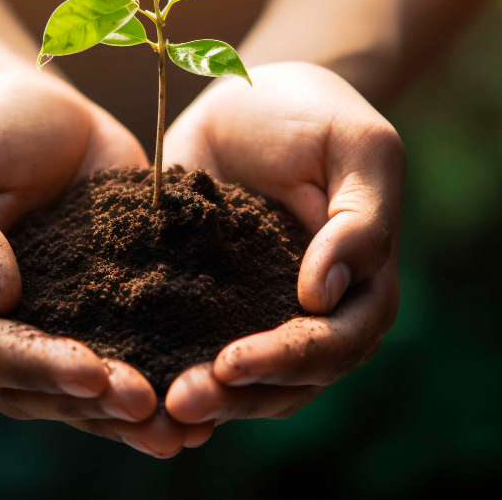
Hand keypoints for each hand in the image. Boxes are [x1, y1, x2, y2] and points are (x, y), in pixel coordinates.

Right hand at [0, 71, 212, 455]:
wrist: (47, 117)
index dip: (32, 364)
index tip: (91, 372)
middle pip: (28, 386)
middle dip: (88, 401)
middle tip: (148, 406)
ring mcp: (38, 334)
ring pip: (72, 396)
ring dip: (122, 419)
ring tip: (179, 429)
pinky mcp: (89, 324)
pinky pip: (112, 371)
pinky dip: (150, 394)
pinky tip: (194, 416)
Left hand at [161, 62, 404, 423]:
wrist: (253, 97)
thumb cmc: (317, 114)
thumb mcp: (358, 148)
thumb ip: (360, 222)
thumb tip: (325, 296)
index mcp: (364, 287)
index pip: (336, 343)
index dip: (289, 360)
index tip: (232, 361)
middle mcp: (316, 315)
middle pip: (288, 382)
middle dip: (237, 397)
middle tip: (179, 401)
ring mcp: (261, 314)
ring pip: (244, 383)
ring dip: (206, 399)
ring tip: (157, 405)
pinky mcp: (209, 304)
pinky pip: (196, 349)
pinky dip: (174, 370)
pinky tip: (137, 382)